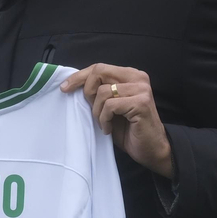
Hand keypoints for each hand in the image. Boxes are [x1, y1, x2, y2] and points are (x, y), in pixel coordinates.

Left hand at [61, 64, 173, 178]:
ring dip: (97, 112)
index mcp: (130, 75)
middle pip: (99, 72)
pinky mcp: (141, 103)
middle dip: (88, 92)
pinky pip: (110, 106)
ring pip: (103, 92)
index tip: (65, 88)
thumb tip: (74, 85)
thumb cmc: (128, 129)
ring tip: (104, 124)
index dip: (80, 76)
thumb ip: (99, 93)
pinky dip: (104, 119)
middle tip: (92, 112)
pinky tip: (109, 129)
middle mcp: (138, 78)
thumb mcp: (110, 107)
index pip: (100, 67)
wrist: (151, 149)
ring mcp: (141, 89)